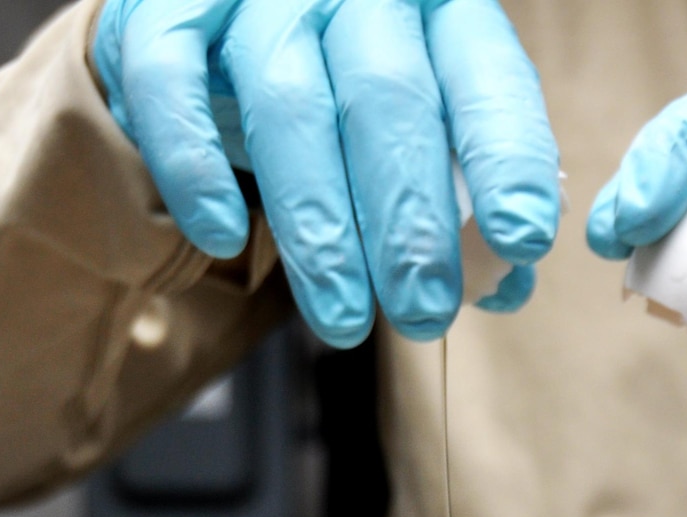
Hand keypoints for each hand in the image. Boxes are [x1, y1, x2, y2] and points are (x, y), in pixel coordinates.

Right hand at [94, 0, 559, 346]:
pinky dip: (195, 166)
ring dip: (318, 225)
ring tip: (343, 316)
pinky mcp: (164, 8)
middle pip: (389, 97)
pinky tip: (224, 238)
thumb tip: (505, 287)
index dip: (507, 158)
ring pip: (288, 103)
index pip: (486, 77)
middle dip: (409, 219)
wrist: (222, 15)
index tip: (522, 239)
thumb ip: (465, 197)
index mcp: (436, 7)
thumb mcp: (420, 123)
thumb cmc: (345, 85)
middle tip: (424, 312)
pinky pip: (170, 82)